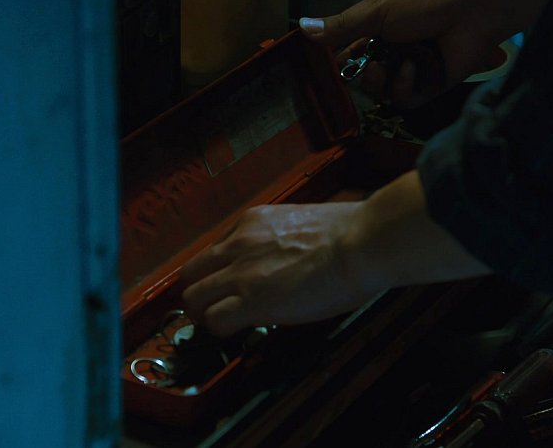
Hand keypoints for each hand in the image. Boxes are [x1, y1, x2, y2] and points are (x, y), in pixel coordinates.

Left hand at [180, 202, 381, 336]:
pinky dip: (222, 330)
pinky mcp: (252, 301)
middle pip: (190, 274)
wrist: (361, 243)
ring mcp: (242, 272)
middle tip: (216, 308)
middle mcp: (239, 243)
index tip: (229, 285)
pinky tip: (240, 332)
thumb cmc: (350, 234)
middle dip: (200, 294)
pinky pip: (215, 321)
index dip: (217, 273)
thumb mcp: (302, 223)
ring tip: (225, 324)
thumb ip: (282, 240)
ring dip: (206, 315)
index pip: (213, 250)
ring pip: (193, 299)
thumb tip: (285, 258)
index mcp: (253, 221)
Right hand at [299, 0, 545, 106]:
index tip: (324, 72)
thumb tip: (302, 27)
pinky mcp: (429, 88)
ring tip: (386, 67)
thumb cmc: (426, 1)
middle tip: (364, 66)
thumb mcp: (376, 12)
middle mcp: (392, 54)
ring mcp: (410, 73)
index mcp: (377, 33)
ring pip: (381, 94)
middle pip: (362, 80)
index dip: (337, 66)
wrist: (473, 10)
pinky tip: (412, 70)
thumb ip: (341, 26)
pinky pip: (404, 101)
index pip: (347, 56)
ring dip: (381, 82)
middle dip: (360, 76)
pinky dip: (405, 88)